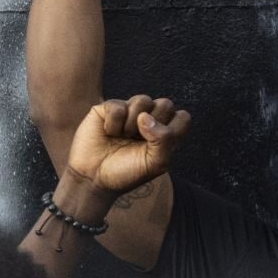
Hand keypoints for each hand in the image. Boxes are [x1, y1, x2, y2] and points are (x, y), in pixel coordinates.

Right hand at [65, 95, 188, 197]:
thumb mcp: (155, 164)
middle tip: (139, 140)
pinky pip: (117, 106)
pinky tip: (108, 133)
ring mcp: (128, 112)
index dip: (173, 128)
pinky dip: (113, 124)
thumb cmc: (126, 173)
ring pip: (143, 100)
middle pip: (165, 104)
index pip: (182, 117)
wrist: (94, 178)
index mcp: (164, 132)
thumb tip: (146, 117)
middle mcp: (148, 119)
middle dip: (154, 123)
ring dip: (132, 123)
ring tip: (123, 136)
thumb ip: (164, 140)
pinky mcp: (107, 109)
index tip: (157, 145)